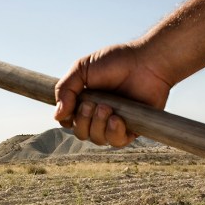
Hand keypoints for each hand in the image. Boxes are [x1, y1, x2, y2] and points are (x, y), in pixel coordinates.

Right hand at [54, 42, 172, 146]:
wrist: (146, 62)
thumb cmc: (116, 62)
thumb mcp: (82, 69)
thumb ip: (65, 89)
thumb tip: (58, 115)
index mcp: (85, 102)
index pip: (69, 122)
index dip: (68, 118)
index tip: (74, 104)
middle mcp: (99, 115)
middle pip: (81, 133)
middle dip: (83, 121)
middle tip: (93, 104)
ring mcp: (115, 123)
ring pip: (97, 139)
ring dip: (98, 125)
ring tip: (107, 107)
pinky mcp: (132, 129)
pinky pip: (117, 142)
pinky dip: (113, 133)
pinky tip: (116, 119)